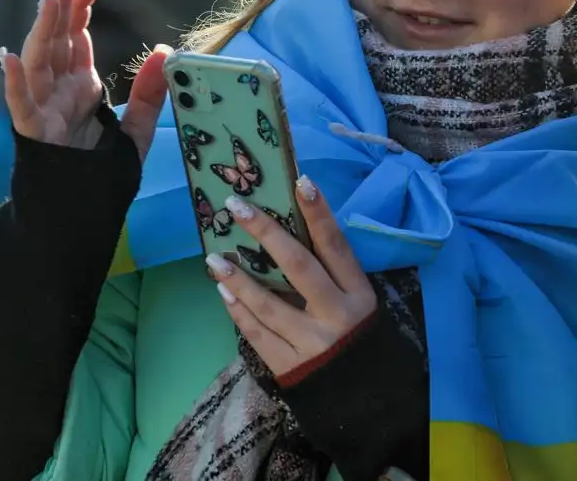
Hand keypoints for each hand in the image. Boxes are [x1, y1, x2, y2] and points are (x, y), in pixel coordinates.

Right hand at [2, 0, 169, 159]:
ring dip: (41, 28)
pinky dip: (12, 82)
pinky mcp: (34, 134)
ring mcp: (43, 109)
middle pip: (56, 36)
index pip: (78, 33)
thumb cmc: (102, 171)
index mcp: (80, 84)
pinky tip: (9, 57)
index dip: (83, 1)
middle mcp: (58, 90)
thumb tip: (164, 51)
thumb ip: (149, 93)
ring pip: (37, 61)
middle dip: (60, 0)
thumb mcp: (137, 129)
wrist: (81, 214)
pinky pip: (20, 105)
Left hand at [207, 177, 376, 376]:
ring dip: (238, 277)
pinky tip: (223, 291)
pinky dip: (239, 311)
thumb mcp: (358, 301)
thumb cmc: (356, 335)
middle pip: (298, 266)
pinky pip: (258, 333)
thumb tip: (289, 231)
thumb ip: (332, 274)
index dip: (319, 213)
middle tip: (236, 206)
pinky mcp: (290, 366)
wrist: (363, 396)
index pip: (336, 245)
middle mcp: (336, 314)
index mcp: (358, 293)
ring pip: (269, 303)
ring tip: (213, 258)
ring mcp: (312, 342)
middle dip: (266, 232)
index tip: (300, 181)